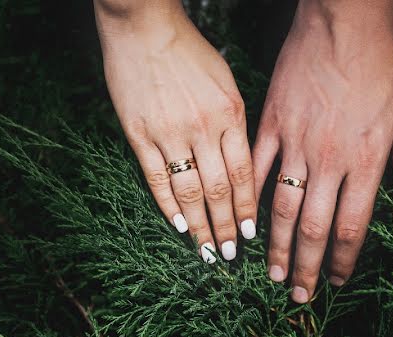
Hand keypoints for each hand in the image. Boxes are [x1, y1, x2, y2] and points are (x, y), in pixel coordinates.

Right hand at [95, 0, 255, 262]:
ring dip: (201, 226)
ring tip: (206, 252)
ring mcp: (170, 132)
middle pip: (220, 190)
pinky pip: (156, 179)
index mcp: (230, 113)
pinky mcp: (139, 133)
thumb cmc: (188, 52)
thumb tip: (242, 164)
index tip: (253, 235)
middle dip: (228, 227)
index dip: (249, 208)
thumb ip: (234, 123)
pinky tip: (178, 226)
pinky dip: (169, 206)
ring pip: (190, 191)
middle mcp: (203, 127)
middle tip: (231, 255)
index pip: (245, 173)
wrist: (143, 26)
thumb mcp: (225, 82)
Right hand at [252, 0, 392, 300]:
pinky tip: (249, 225)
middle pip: (315, 229)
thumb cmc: (384, 69)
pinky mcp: (272, 123)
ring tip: (272, 275)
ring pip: (282, 208)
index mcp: (367, 161)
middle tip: (299, 296)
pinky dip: (253, 200)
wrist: (346, 22)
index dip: (344, 261)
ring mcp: (297, 142)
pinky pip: (259, 169)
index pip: (353, 227)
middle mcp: (330, 159)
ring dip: (277, 248)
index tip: (339, 282)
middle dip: (308, 268)